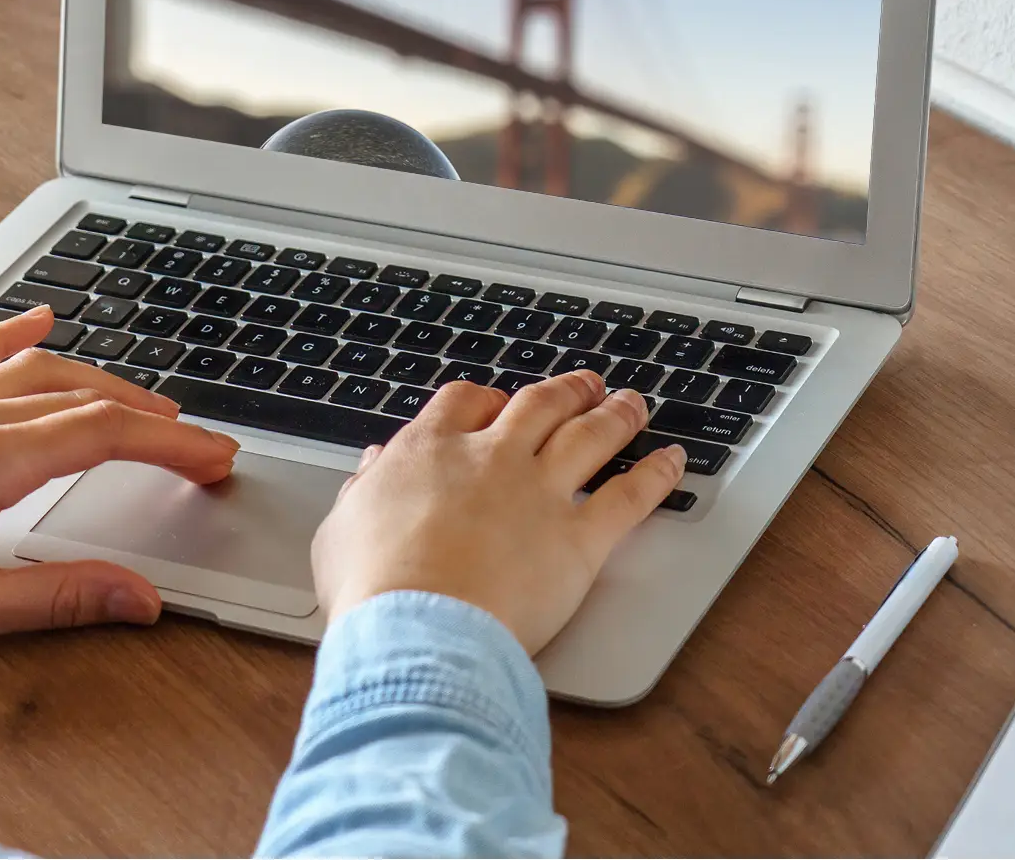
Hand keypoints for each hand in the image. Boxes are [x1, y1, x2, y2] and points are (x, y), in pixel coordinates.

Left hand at [0, 307, 238, 657]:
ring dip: (98, 380)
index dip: (170, 443)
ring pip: (32, 373)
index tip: (214, 458)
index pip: (102, 434)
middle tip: (200, 444)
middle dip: (150, 416)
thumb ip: (63, 598)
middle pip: (80, 397)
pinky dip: (8, 337)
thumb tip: (140, 597)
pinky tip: (37, 322)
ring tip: (145, 403)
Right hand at [310, 371, 684, 654]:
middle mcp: (491, 458)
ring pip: (590, 436)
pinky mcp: (579, 539)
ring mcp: (539, 493)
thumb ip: (364, 491)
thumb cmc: (373, 589)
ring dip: (615, 414)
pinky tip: (672, 460)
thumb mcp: (341, 530)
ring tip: (632, 403)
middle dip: (565, 391)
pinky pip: (630, 496)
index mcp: (430, 450)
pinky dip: (656, 474)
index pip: (466, 402)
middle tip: (585, 385)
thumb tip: (374, 467)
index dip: (487, 399)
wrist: (417, 629)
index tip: (498, 404)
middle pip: (539, 406)